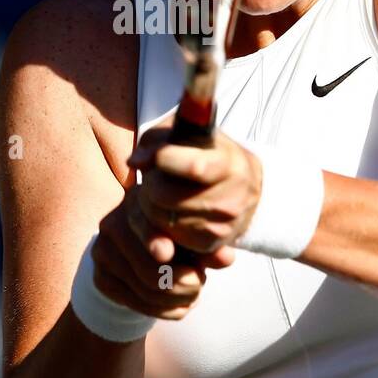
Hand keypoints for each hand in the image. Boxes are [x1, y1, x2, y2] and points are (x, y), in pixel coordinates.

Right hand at [91, 186, 234, 319]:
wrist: (140, 255)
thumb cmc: (177, 238)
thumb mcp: (195, 238)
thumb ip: (210, 246)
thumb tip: (226, 258)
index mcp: (138, 201)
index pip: (143, 222)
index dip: (152, 239)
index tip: (167, 253)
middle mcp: (113, 222)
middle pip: (150, 268)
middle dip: (185, 284)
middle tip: (200, 283)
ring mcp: (103, 252)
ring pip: (146, 290)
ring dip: (179, 299)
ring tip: (194, 293)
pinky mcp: (100, 279)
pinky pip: (137, 304)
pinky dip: (166, 310)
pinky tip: (180, 305)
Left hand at [127, 119, 262, 255]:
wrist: (242, 183)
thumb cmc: (204, 151)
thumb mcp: (183, 133)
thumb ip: (156, 142)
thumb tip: (135, 162)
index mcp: (230, 163)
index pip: (194, 167)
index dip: (163, 159)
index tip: (154, 156)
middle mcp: (233, 197)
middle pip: (166, 195)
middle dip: (150, 184)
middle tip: (155, 176)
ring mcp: (224, 225)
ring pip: (162, 219)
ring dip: (152, 206)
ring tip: (164, 192)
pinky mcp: (212, 244)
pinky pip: (168, 237)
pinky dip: (161, 224)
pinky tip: (172, 210)